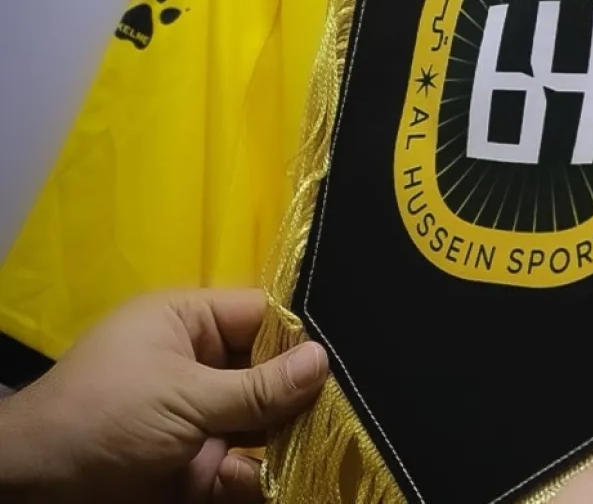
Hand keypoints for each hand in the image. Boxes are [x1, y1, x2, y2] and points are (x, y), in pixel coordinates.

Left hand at [0, 289, 328, 503]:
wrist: (35, 492)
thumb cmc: (103, 418)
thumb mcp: (183, 395)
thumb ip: (258, 386)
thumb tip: (324, 360)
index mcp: (187, 323)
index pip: (263, 315)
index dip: (304, 333)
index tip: (349, 354)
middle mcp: (200, 365)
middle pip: (273, 372)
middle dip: (305, 393)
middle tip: (348, 407)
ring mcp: (202, 418)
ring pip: (267, 423)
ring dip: (289, 439)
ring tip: (323, 446)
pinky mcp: (199, 466)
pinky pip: (247, 466)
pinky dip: (259, 477)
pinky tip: (264, 479)